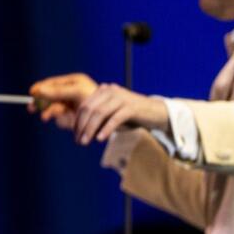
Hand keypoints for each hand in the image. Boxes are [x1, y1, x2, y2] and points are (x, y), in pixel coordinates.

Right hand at [29, 72, 96, 129]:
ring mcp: (71, 104)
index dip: (41, 88)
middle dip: (40, 102)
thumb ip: (58, 91)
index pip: (52, 83)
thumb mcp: (76, 93)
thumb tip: (38, 90)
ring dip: (47, 112)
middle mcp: (71, 92)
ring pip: (52, 107)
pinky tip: (57, 120)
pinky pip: (59, 117)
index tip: (32, 92)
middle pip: (49, 95)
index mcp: (74, 82)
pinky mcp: (73, 116)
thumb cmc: (97, 99)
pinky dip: (57, 119)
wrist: (111, 116)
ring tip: (45, 117)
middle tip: (30, 108)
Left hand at [30, 74, 167, 144]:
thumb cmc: (135, 116)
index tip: (75, 136)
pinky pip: (114, 118)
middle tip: (78, 141)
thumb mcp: (114, 113)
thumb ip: (100, 117)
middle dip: (81, 126)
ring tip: (86, 142)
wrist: (158, 113)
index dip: (77, 121)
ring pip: (99, 114)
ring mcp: (121, 98)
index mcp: (104, 91)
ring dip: (90, 129)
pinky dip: (106, 129)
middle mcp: (111, 91)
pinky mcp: (132, 107)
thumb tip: (82, 131)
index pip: (84, 106)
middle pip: (89, 109)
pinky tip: (100, 139)